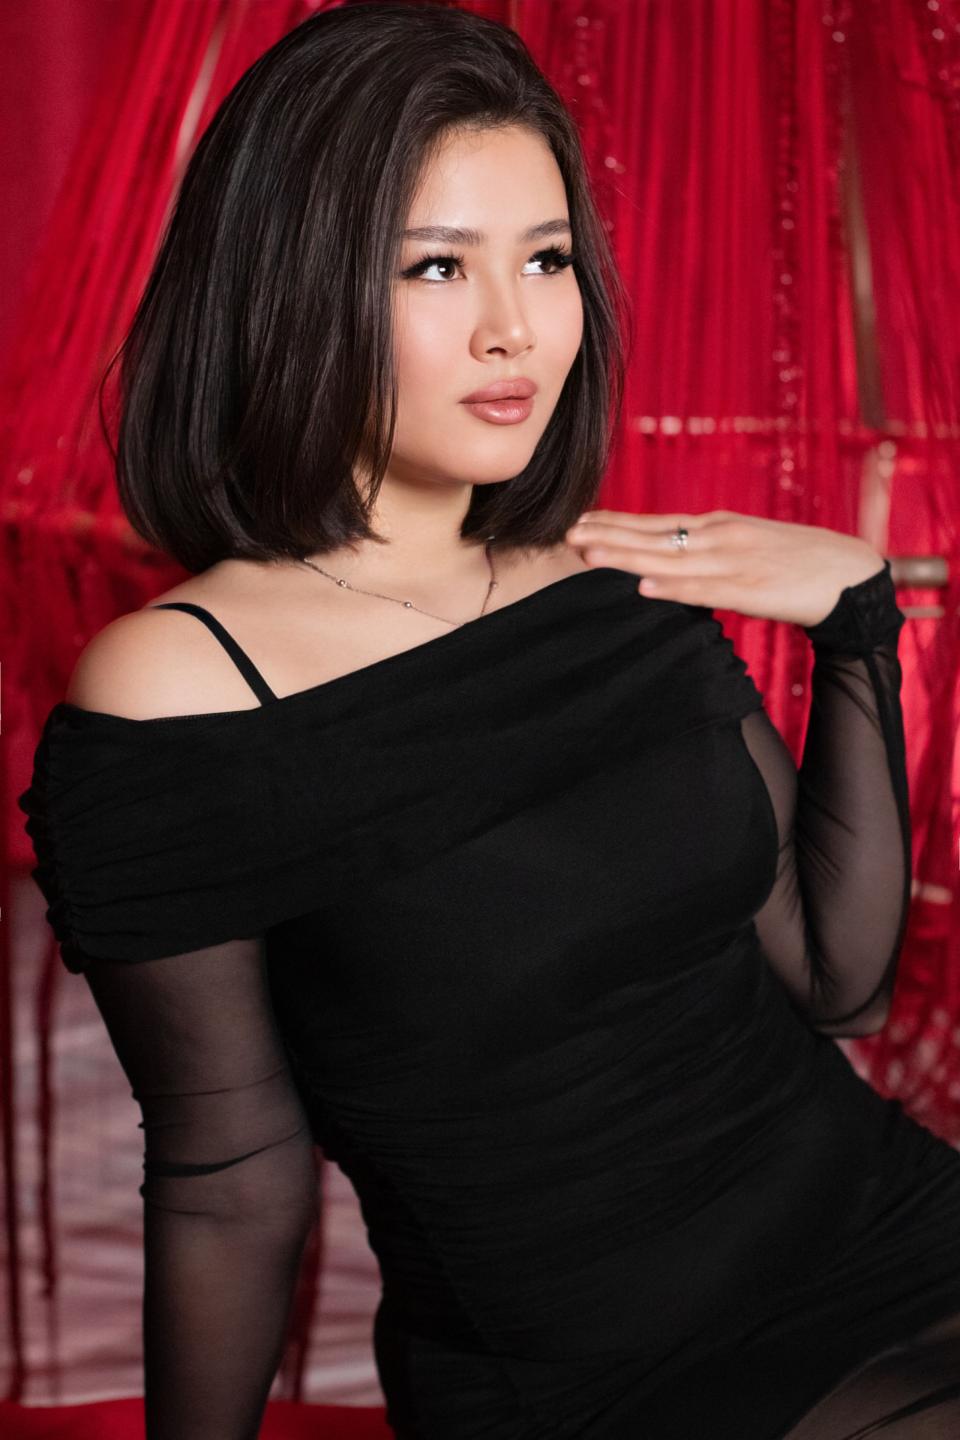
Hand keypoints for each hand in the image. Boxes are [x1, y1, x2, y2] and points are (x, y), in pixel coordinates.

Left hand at [564, 509, 886, 627]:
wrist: (850, 575)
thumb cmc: (797, 563)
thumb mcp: (747, 545)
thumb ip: (710, 550)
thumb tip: (671, 561)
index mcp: (719, 526)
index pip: (657, 523)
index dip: (617, 523)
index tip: (580, 521)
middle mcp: (720, 538)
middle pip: (653, 538)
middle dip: (608, 537)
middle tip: (567, 534)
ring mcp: (734, 562)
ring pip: (669, 561)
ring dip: (626, 558)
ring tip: (589, 556)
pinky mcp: (750, 590)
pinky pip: (703, 591)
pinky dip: (672, 589)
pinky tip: (644, 587)